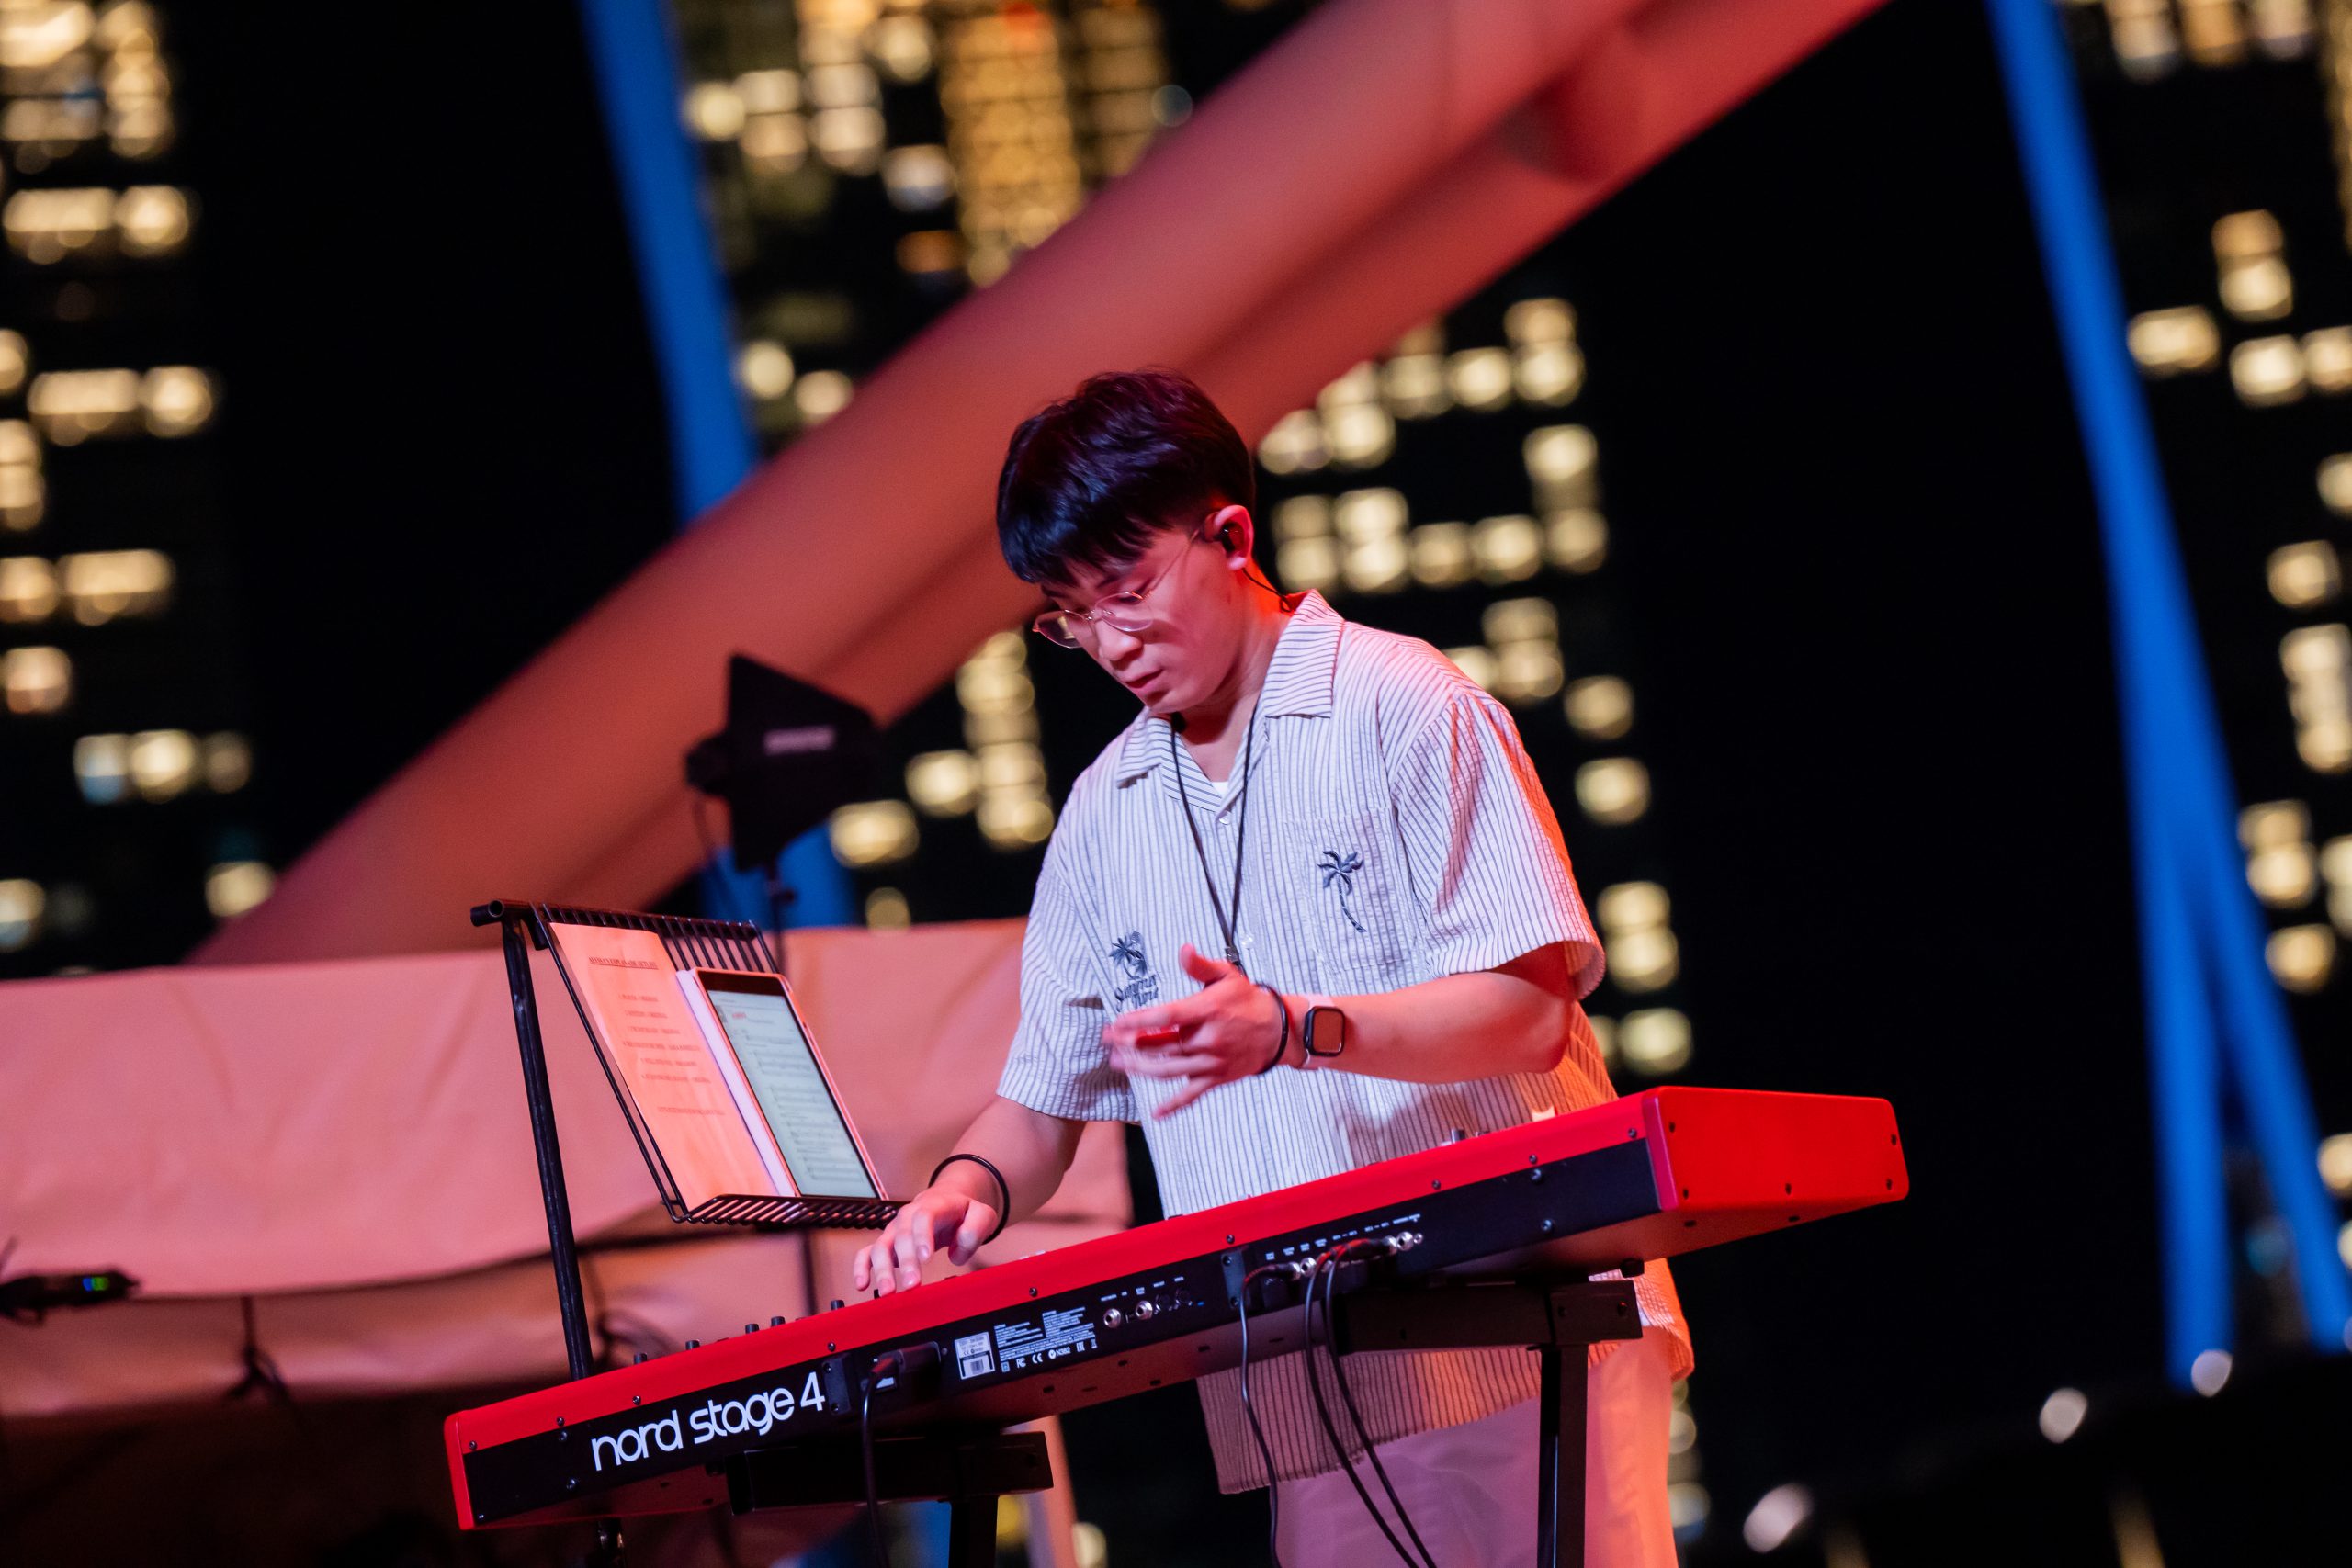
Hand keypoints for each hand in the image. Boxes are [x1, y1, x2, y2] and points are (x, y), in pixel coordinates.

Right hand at [850, 1183, 999, 1294]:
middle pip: (901, 1236)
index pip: (923, 1217)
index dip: (922, 1236)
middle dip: (905, 1261)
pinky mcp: (887, 1243)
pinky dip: (862, 1267)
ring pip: (881, 1246)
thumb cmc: (963, 1211)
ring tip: (888, 1292)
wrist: (946, 1201)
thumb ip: (976, 1229)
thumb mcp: (981, 1213)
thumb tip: (957, 1253)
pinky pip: (868, 1253)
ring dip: (882, 1269)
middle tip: (912, 1284)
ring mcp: (895, 1230)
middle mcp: (908, 1217)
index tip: (925, 1257)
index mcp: (932, 1206)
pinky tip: (862, 1284)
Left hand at [1100, 943, 1285, 1116]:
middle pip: (1162, 1045)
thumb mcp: (1227, 976)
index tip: (1117, 1022)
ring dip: (1141, 1068)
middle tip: (1109, 1041)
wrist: (1280, 1030)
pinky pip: (1192, 1094)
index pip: (1165, 1016)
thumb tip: (1183, 949)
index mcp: (1207, 1011)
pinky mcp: (1218, 1077)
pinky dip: (1174, 1105)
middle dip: (1131, 1043)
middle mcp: (1208, 1038)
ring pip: (1170, 1069)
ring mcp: (1212, 1061)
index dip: (1138, 1020)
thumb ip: (1201, 965)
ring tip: (1119, 1063)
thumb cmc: (1248, 1001)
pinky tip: (1156, 1113)